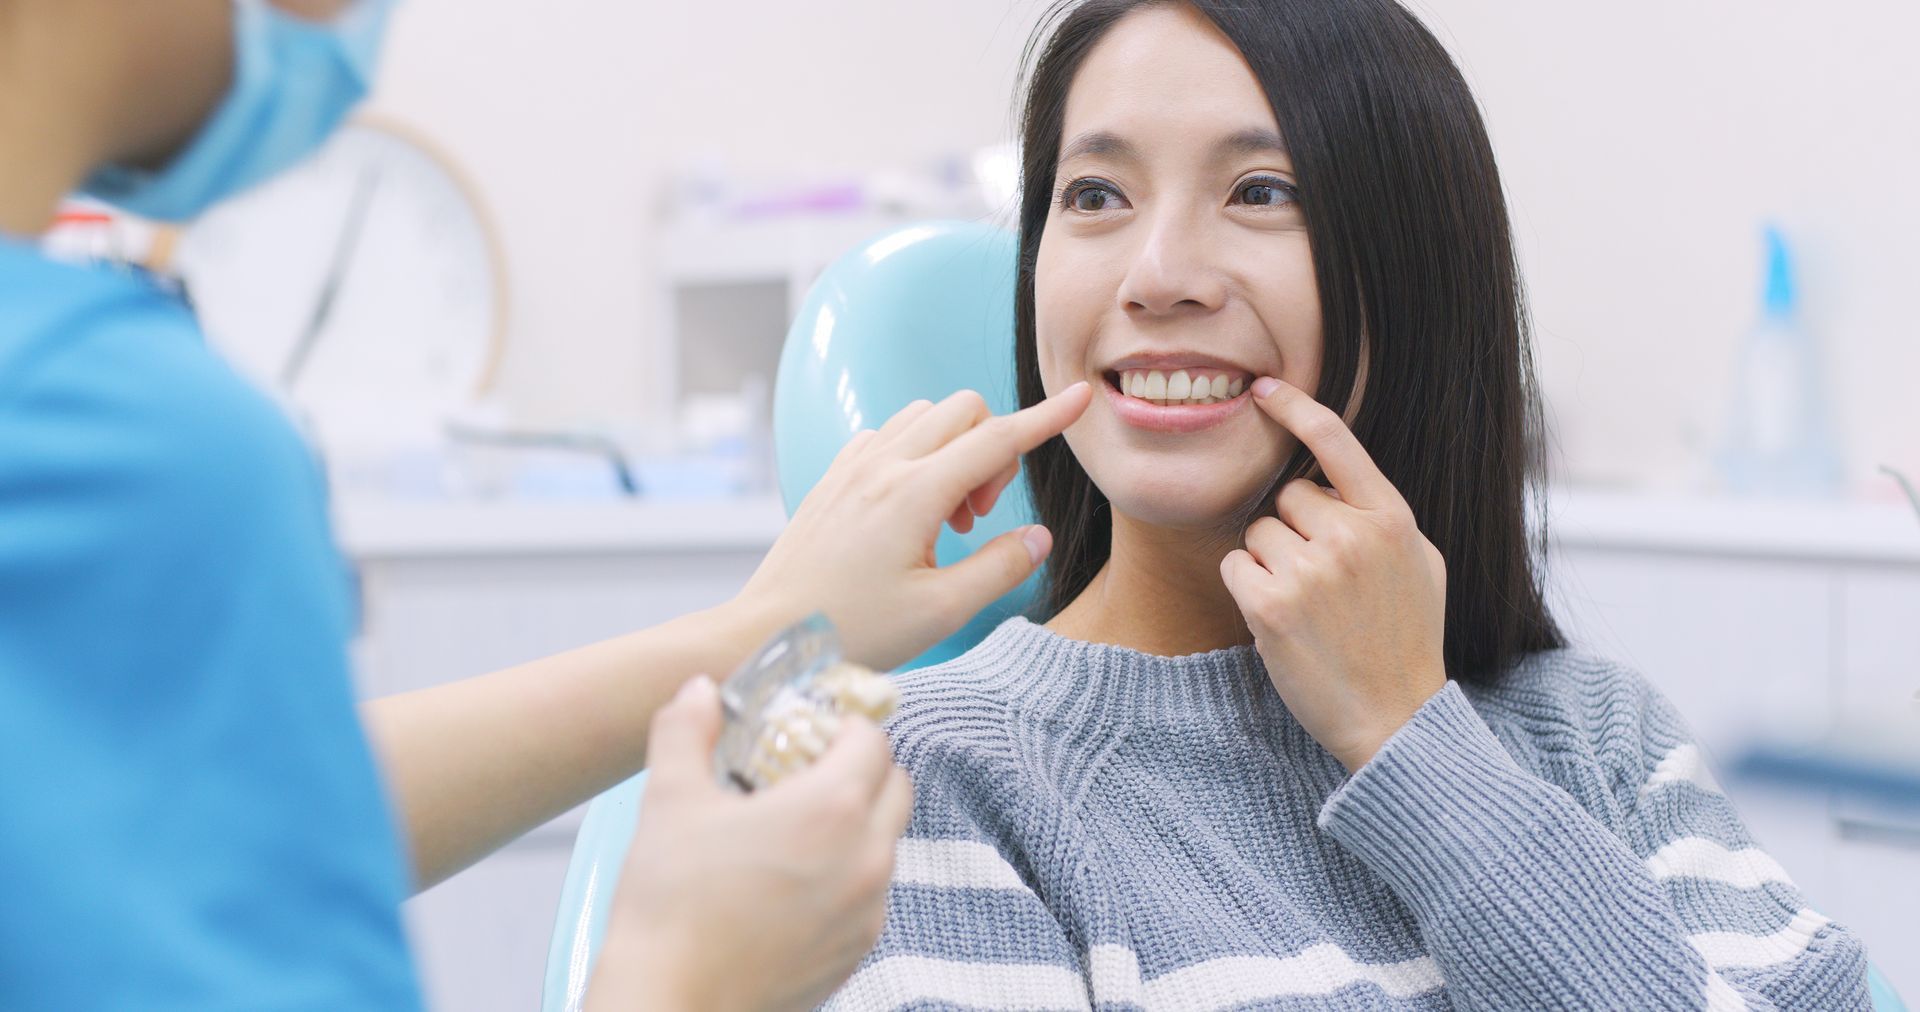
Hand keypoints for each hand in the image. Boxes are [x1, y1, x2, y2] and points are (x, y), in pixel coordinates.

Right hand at [586, 676, 910, 1011]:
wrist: (670, 1006)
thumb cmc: (670, 906)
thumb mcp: (669, 800)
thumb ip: (687, 730)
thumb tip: (700, 691)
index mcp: (833, 809)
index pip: (872, 740)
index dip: (841, 725)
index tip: (806, 730)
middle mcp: (866, 858)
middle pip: (895, 787)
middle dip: (860, 769)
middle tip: (804, 772)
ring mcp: (868, 911)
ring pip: (886, 843)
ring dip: (856, 824)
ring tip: (792, 830)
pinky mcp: (857, 953)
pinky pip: (870, 895)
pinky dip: (846, 875)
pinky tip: (790, 883)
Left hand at [739, 382, 1092, 669]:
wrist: (766, 638)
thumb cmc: (852, 632)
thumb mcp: (941, 612)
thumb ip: (999, 567)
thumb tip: (1038, 538)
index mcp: (914, 494)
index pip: (998, 438)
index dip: (1047, 419)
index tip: (1080, 399)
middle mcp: (882, 466)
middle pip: (964, 412)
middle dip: (993, 451)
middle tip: (978, 518)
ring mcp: (851, 468)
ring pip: (924, 417)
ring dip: (953, 450)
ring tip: (945, 519)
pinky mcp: (832, 479)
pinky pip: (888, 437)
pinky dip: (916, 455)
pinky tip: (909, 512)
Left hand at [1219, 377, 1447, 771]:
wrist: (1396, 718)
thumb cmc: (1407, 641)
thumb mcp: (1421, 565)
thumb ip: (1382, 518)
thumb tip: (1341, 482)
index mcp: (1392, 519)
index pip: (1336, 442)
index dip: (1295, 408)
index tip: (1263, 389)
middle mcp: (1352, 536)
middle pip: (1286, 498)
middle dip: (1292, 532)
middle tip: (1320, 583)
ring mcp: (1310, 570)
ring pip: (1257, 534)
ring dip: (1269, 565)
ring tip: (1307, 608)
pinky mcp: (1271, 605)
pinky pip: (1236, 567)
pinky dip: (1248, 591)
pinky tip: (1281, 621)